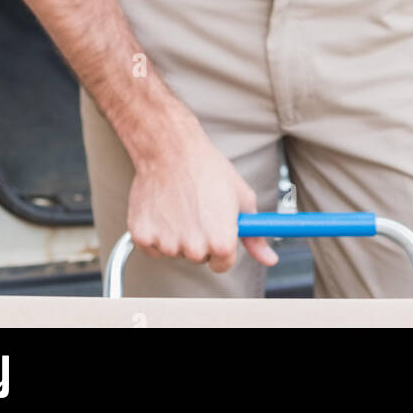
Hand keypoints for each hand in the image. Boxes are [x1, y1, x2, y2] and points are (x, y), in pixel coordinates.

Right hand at [127, 109, 278, 273]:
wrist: (171, 148)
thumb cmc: (207, 168)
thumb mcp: (241, 197)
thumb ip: (255, 234)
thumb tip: (269, 258)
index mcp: (222, 242)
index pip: (223, 264)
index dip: (221, 245)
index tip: (216, 229)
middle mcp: (195, 248)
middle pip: (199, 258)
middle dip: (199, 238)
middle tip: (197, 209)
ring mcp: (167, 244)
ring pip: (174, 251)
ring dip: (176, 234)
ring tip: (179, 203)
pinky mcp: (142, 236)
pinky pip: (151, 247)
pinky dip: (154, 231)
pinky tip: (162, 207)